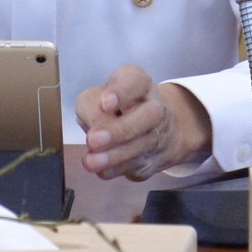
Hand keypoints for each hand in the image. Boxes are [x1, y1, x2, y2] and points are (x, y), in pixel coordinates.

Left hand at [76, 66, 211, 179]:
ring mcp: (159, 134)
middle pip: (148, 115)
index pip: (135, 81)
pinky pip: (139, 166)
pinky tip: (102, 170)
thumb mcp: (97, 96)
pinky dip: (119, 169)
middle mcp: (155, 106)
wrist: (152, 128)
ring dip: (115, 156)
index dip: (121, 92)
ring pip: (143, 146)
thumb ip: (91, 106)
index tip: (105, 103)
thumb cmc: (114, 108)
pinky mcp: (155, 159)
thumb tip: (93, 130)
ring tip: (91, 161)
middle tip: (94, 140)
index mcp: (139, 82)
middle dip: (120, 130)